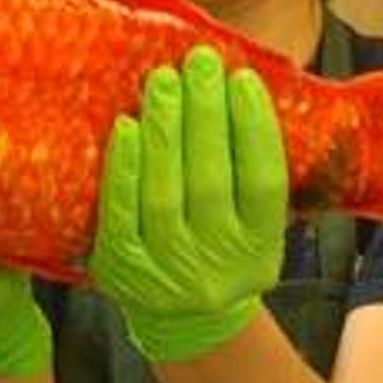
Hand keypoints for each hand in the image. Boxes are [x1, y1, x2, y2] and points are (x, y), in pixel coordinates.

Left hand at [87, 45, 287, 362]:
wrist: (183, 319)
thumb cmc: (220, 245)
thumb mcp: (254, 224)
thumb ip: (253, 171)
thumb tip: (244, 87)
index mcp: (260, 250)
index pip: (263, 181)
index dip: (253, 128)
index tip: (241, 78)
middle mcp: (218, 265)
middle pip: (211, 181)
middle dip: (204, 115)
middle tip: (198, 63)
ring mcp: (168, 272)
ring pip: (165, 193)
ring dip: (164, 130)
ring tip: (163, 81)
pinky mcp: (122, 270)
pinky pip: (120, 213)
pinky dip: (124, 168)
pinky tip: (127, 126)